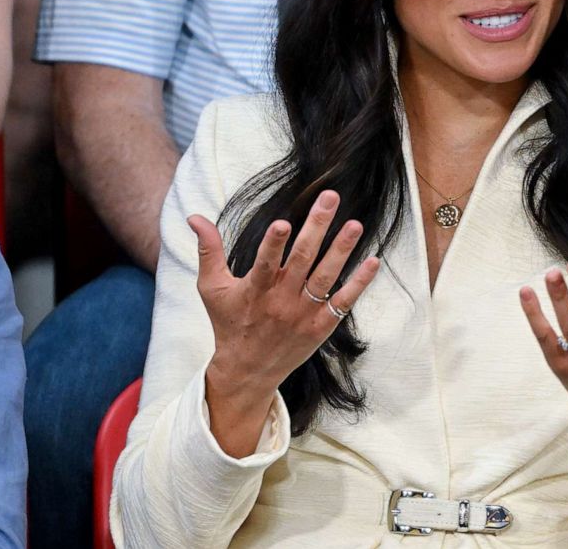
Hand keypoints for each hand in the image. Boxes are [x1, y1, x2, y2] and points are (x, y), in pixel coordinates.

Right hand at [191, 190, 379, 455]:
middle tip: (330, 197)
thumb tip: (194, 216)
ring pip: (326, 277)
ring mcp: (304, 313)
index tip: (284, 222)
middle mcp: (281, 301)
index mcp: (254, 290)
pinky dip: (359, 282)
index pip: (265, 263)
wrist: (247, 370)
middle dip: (317, 226)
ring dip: (342, 250)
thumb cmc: (228, 322)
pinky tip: (372, 261)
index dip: (273, 244)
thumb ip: (208, 251)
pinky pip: (343, 301)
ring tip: (355, 224)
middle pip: (302, 260)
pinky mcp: (321, 326)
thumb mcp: (212, 288)